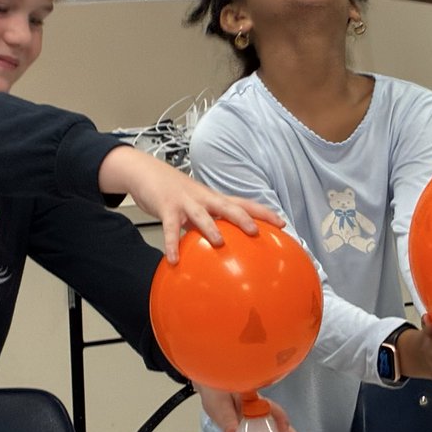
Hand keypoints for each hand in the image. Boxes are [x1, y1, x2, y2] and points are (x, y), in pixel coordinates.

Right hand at [98, 147, 281, 261]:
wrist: (148, 172)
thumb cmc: (177, 192)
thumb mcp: (200, 205)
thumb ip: (213, 222)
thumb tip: (229, 247)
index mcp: (215, 199)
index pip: (245, 204)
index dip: (264, 213)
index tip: (283, 224)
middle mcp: (204, 199)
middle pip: (228, 206)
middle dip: (243, 218)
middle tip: (256, 232)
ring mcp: (186, 202)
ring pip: (201, 214)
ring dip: (210, 228)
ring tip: (219, 242)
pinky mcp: (166, 207)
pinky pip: (170, 228)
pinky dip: (171, 243)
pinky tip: (173, 259)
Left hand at [196, 385, 306, 431]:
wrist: (211, 390)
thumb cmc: (216, 392)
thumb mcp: (218, 403)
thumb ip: (225, 416)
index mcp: (254, 402)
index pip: (272, 408)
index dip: (280, 418)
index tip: (284, 430)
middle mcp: (261, 412)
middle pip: (283, 426)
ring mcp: (259, 421)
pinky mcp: (253, 430)